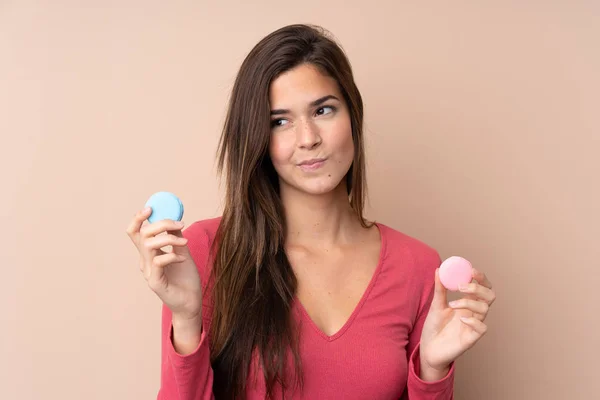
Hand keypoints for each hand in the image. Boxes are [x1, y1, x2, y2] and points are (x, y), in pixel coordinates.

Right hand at [126, 207, 202, 322]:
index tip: (150, 208)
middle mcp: (145, 262)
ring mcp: (149, 272)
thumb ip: (176, 237)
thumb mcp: (182, 252)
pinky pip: (158, 261)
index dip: (138, 219)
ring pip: (149, 246)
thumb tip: (174, 220)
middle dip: (161, 224)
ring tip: (184, 243)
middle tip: (179, 223)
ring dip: (169, 238)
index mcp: (149, 254)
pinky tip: (183, 259)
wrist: (192, 302)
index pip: (135, 233)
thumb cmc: (186, 279)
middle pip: (143, 235)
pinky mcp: (155, 282)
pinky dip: (172, 255)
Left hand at [419, 266, 495, 375]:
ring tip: (452, 304)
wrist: (428, 348)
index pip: (482, 287)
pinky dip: (473, 321)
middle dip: (478, 287)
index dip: (481, 277)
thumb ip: (439, 289)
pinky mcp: (472, 338)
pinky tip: (461, 319)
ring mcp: (474, 325)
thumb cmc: (434, 327)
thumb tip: (438, 269)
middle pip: (489, 295)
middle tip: (461, 285)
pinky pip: (482, 328)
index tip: (471, 269)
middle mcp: (474, 312)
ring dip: (469, 302)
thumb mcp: (435, 305)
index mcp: (467, 302)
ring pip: (484, 309)